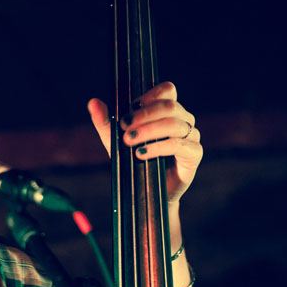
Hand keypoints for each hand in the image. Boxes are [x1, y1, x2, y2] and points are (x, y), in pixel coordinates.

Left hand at [88, 81, 202, 205]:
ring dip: (149, 130)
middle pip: (170, 105)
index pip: (167, 90)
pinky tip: (142, 153)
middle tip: (125, 127)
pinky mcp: (194, 154)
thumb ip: (106, 123)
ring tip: (130, 141)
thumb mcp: (117, 143)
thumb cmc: (136, 165)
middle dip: (144, 115)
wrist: (146, 196)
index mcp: (168, 112)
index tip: (130, 108)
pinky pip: (179, 144)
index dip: (150, 95)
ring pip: (174, 123)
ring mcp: (191, 136)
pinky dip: (158, 147)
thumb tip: (92, 103)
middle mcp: (183, 121)